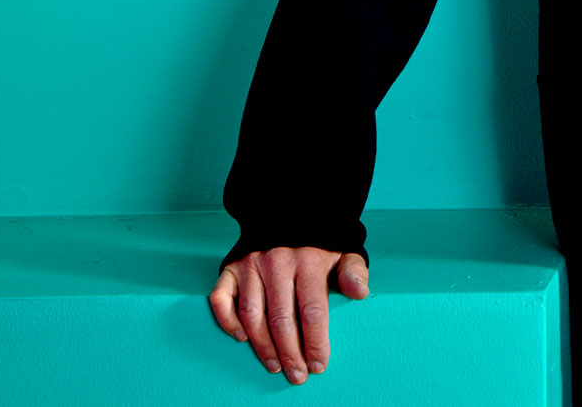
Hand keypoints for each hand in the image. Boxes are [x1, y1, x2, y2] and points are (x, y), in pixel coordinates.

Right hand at [208, 247, 368, 382]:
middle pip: (281, 319)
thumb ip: (354, 271)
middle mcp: (278, 262)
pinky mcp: (231, 267)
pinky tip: (242, 338)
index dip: (315, 341)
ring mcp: (251, 265)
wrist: (289, 207)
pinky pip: (221, 299)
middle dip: (289, 352)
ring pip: (252, 315)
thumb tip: (360, 293)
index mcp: (309, 261)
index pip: (312, 310)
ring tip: (274, 365)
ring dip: (262, 345)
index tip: (318, 364)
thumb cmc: (319, 239)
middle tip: (296, 375)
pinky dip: (228, 321)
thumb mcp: (344, 248)